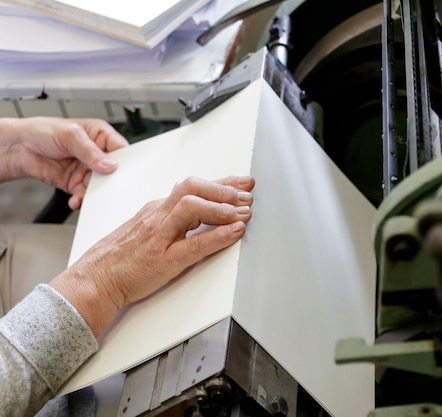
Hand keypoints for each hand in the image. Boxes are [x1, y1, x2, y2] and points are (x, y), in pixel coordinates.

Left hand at [0, 117, 127, 208]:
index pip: (121, 149)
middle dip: (112, 180)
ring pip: (100, 185)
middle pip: (113, 171)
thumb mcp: (70, 134)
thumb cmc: (41, 131)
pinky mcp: (76, 183)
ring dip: (96, 193)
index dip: (126, 161)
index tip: (124, 171)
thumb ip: (91, 151)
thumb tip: (109, 164)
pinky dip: (82, 200)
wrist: (17, 147)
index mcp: (100, 136)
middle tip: (110, 186)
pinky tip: (77, 199)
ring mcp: (87, 169)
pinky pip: (85, 194)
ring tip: (89, 195)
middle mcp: (96, 153)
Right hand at [50, 175, 254, 336]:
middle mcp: (158, 216)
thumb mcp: (147, 231)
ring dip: (221, 206)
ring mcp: (159, 235)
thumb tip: (199, 211)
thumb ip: (171, 220)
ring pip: (191, 207)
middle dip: (224, 188)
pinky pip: (194, 243)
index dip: (222, 183)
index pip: (192, 187)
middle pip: (192, 188)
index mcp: (156, 210)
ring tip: (244, 210)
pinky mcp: (162, 259)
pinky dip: (218, 235)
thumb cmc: (119, 260)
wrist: (93, 282)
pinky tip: (235, 232)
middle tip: (248, 193)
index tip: (243, 182)